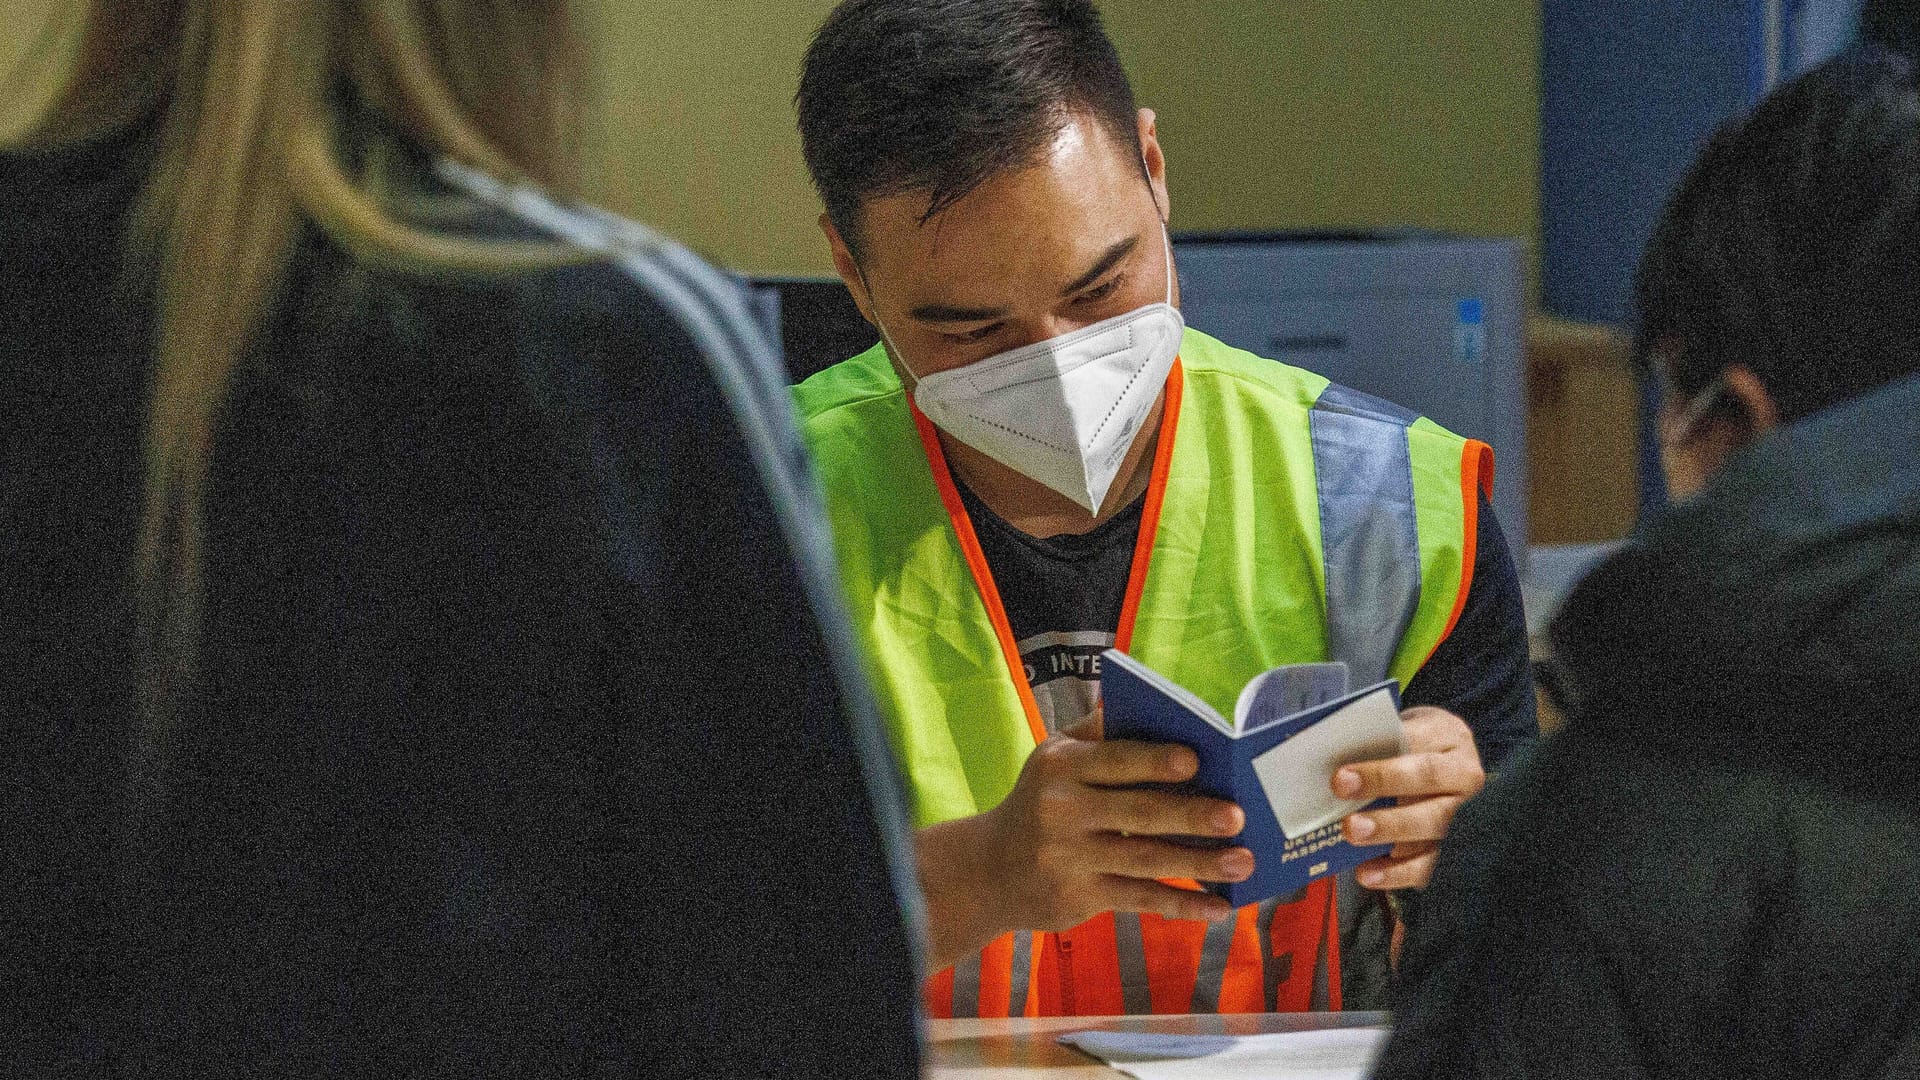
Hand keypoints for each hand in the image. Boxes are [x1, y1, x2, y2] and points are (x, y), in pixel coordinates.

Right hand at [916, 718, 1246, 969]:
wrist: (987, 870)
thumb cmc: (1038, 801)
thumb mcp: (1053, 757)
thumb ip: (1097, 730)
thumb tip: (1138, 695)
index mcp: (1061, 767)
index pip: (1115, 759)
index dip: (1155, 761)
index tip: (1196, 760)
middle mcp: (1061, 812)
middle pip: (1138, 813)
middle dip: (1191, 815)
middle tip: (1238, 816)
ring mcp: (1070, 859)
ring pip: (1146, 860)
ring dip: (1200, 863)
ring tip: (1243, 860)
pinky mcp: (1079, 897)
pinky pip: (1140, 899)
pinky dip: (1182, 904)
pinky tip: (1218, 906)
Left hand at [1332, 706, 1484, 891]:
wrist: (1443, 761)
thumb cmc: (1412, 746)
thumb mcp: (1399, 730)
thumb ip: (1373, 742)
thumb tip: (1325, 756)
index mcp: (1449, 736)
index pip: (1416, 743)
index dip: (1380, 762)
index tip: (1341, 776)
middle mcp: (1464, 774)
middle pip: (1427, 780)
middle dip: (1384, 787)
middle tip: (1344, 802)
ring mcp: (1465, 813)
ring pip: (1433, 825)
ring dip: (1390, 831)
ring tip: (1352, 834)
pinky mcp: (1457, 849)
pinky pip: (1430, 864)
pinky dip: (1397, 872)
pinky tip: (1368, 872)